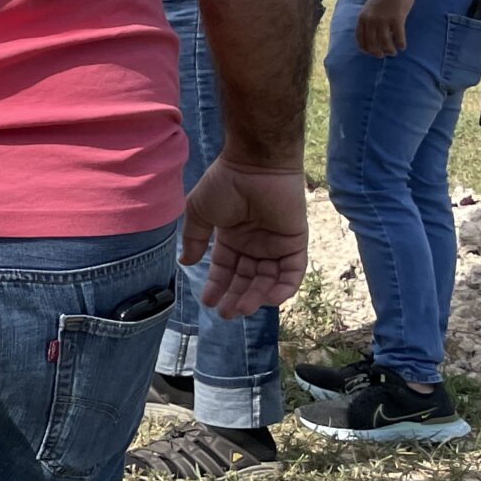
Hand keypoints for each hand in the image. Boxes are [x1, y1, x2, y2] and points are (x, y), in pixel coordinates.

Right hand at [182, 156, 308, 319]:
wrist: (255, 166)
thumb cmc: (224, 185)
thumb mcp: (199, 213)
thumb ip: (194, 239)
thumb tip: (184, 262)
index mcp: (231, 237)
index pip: (225, 268)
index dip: (217, 286)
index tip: (207, 302)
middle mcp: (254, 244)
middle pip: (246, 278)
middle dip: (235, 296)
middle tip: (226, 314)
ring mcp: (275, 244)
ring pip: (267, 279)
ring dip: (256, 296)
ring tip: (241, 308)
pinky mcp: (296, 242)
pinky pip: (292, 271)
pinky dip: (283, 287)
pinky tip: (268, 298)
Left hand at [356, 0, 415, 56]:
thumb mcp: (370, 7)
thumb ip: (369, 19)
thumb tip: (373, 35)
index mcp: (362, 17)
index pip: (360, 37)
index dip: (364, 48)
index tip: (369, 52)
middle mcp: (370, 20)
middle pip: (372, 42)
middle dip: (376, 52)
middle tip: (382, 55)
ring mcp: (383, 19)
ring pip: (385, 41)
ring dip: (389, 49)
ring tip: (393, 52)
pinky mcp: (397, 18)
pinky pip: (398, 36)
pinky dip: (400, 44)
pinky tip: (402, 46)